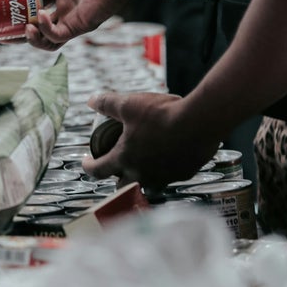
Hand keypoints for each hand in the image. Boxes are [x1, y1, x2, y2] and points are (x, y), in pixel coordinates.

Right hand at [12, 0, 135, 49]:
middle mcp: (66, 7)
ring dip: (31, 39)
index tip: (3, 2)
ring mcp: (73, 18)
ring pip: (47, 40)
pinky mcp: (80, 25)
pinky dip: (46, 30)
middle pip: (38, 26)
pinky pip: (58, 36)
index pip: (36, 3)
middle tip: (3, 26)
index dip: (19, 5)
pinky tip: (40, 17)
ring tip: (22, 28)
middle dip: (19, 29)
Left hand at [83, 92, 219, 188]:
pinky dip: (166, 170)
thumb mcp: (129, 104)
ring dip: (143, 178)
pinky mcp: (183, 174)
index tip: (86, 162)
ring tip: (144, 165)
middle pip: (122, 186)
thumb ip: (108, 103)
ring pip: (148, 186)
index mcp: (124, 159)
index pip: (98, 171)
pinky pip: (170, 177)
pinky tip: (169, 157)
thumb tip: (91, 101)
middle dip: (117, 177)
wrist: (199, 122)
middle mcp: (142, 175)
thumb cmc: (162, 114)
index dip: (88, 167)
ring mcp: (164, 177)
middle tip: (117, 164)